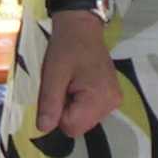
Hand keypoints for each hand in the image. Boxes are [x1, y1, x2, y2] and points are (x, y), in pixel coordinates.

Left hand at [34, 13, 121, 137]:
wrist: (82, 27)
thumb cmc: (66, 47)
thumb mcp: (53, 74)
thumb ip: (49, 103)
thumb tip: (44, 129)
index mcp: (99, 98)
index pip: (72, 127)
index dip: (58, 113)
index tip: (58, 90)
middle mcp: (111, 103)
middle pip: (79, 126)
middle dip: (65, 110)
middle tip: (64, 85)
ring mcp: (113, 100)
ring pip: (83, 120)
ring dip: (72, 106)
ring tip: (71, 82)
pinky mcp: (111, 96)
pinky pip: (89, 111)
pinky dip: (80, 102)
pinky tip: (78, 83)